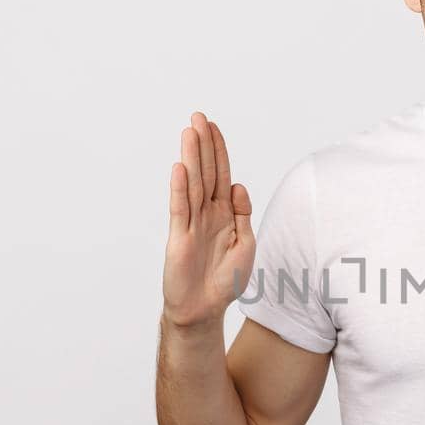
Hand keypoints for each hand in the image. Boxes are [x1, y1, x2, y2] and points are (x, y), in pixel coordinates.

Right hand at [163, 111, 255, 328]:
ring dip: (191, 157)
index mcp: (225, 213)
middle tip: (198, 117)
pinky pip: (180, 208)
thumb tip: (238, 185)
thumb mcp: (246, 244)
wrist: (204, 307)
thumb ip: (242, 214)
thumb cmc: (226, 278)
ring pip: (193, 183)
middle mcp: (206, 213)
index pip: (221, 175)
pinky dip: (180, 188)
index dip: (218, 151)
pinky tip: (179, 168)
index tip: (213, 127)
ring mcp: (191, 223)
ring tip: (188, 132)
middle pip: (205, 172)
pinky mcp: (179, 237)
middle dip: (203, 144)